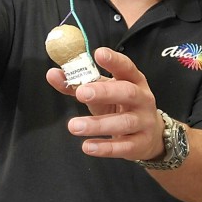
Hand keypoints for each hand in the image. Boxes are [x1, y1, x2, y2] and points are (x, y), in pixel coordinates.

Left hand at [47, 47, 164, 160]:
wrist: (149, 136)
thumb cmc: (120, 107)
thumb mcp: (102, 94)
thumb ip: (78, 84)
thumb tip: (52, 74)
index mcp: (133, 81)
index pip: (126, 67)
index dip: (114, 61)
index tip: (98, 54)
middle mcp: (143, 99)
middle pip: (127, 92)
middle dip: (104, 92)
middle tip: (81, 93)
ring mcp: (144, 122)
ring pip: (124, 122)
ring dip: (98, 124)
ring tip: (73, 126)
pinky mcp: (140, 144)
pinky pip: (123, 147)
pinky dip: (105, 148)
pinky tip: (87, 147)